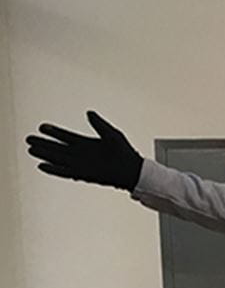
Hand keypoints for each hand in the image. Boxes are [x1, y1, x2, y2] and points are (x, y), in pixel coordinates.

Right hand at [25, 111, 143, 190]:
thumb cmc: (125, 152)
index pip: (66, 136)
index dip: (54, 132)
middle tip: (29, 139)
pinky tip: (42, 166)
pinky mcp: (83, 174)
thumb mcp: (111, 134)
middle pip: (58, 148)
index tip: (42, 126)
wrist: (133, 170)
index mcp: (86, 143)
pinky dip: (54, 169)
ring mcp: (81, 164)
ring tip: (31, 149)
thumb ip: (99, 124)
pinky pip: (64, 172)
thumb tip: (89, 112)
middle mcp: (81, 154)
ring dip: (45, 155)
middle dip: (44, 143)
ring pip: (58, 159)